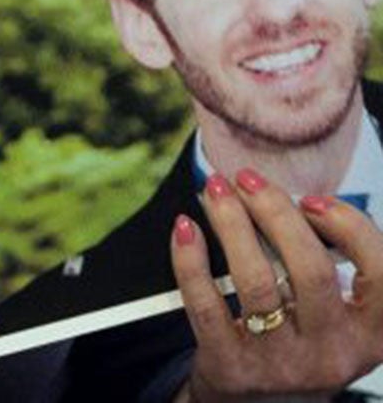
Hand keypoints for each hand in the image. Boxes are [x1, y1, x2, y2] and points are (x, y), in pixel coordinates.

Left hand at [172, 167, 382, 400]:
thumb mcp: (330, 316)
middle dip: (276, 212)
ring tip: (215, 189)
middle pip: (311, 269)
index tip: (311, 200)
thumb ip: (322, 264)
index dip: (350, 228)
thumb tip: (282, 194)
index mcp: (369, 336)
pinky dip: (190, 259)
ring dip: (231, 223)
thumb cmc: (295, 341)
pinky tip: (185, 227)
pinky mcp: (231, 367)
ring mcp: (281, 364)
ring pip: (257, 281)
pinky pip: (206, 304)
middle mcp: (332, 353)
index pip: (382, 275)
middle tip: (247, 180)